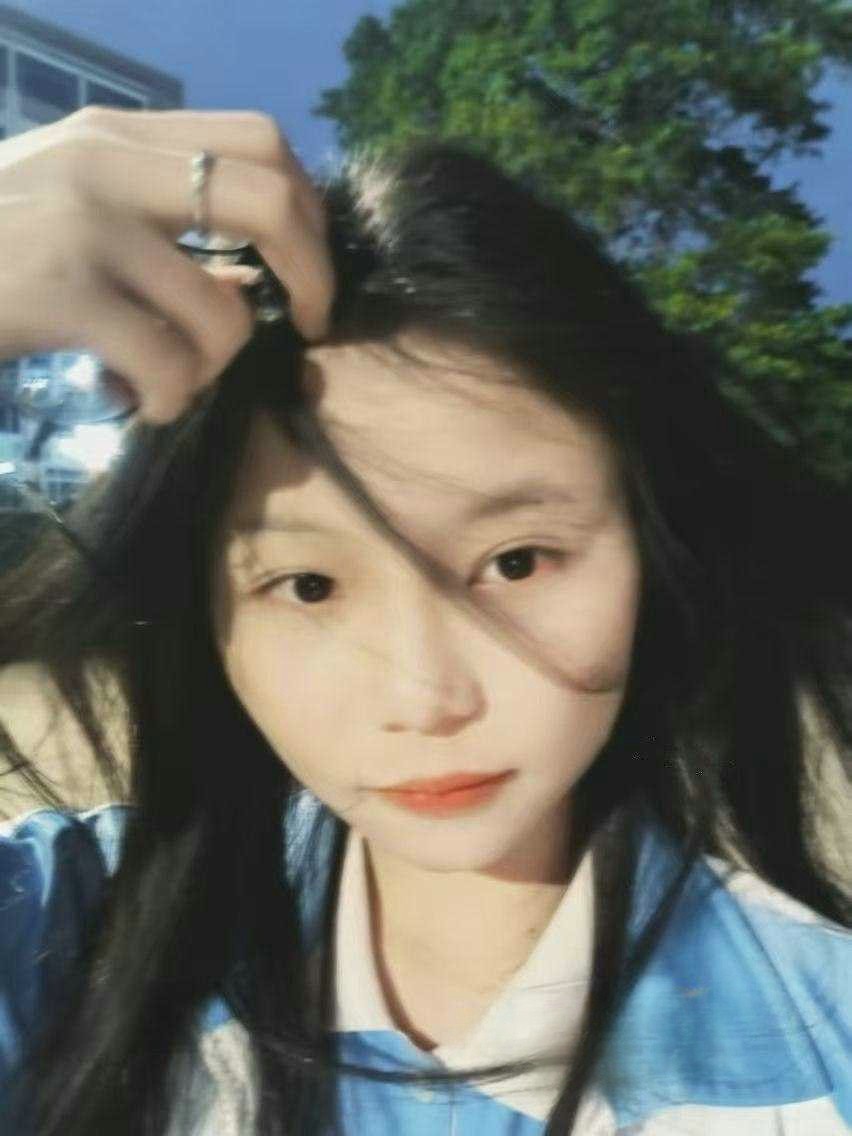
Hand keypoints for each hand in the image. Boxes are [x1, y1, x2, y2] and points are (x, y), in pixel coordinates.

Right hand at [0, 107, 334, 422]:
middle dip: (314, 276)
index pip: (260, 141)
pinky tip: (142, 405)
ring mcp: (81, 223)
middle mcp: (106, 161)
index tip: (306, 269)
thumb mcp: (70, 209)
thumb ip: (157, 224)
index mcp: (116, 135)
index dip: (309, 210)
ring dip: (215, 367)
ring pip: (223, 310)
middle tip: (310, 328)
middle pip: (271, 199)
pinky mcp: (56, 291)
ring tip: (173, 382)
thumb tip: (253, 282)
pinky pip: (170, 364)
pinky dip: (173, 401)